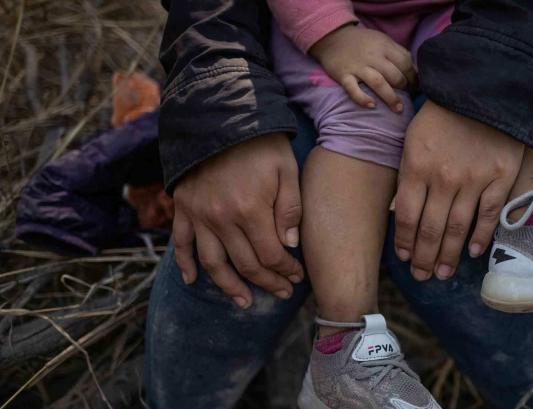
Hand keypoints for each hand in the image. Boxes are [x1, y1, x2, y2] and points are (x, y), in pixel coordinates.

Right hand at [172, 133, 304, 306]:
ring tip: (244, 302)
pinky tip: (193, 281)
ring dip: (229, 287)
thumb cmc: (261, 143)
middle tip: (281, 293)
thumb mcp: (287, 170)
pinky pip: (181, 243)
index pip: (271, 256)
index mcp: (251, 210)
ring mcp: (199, 215)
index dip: (285, 271)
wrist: (220, 115)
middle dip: (267, 283)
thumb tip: (290, 246)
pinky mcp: (183, 207)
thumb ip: (290, 210)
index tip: (297, 276)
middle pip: (245, 265)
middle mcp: (221, 218)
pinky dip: (185, 264)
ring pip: (213, 263)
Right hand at [309, 24, 415, 112]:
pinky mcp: (343, 75)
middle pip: (394, 74)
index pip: (405, 62)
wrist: (333, 37)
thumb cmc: (363, 42)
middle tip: (407, 95)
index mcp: (384, 46)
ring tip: (398, 109)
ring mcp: (357, 67)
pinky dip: (362, 98)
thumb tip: (415, 71)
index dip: (413, 76)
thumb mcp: (382, 40)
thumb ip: (398, 53)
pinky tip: (372, 106)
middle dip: (404, 87)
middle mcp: (372, 57)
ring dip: (390, 97)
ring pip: (378, 83)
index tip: (415, 86)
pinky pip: (353, 89)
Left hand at [394, 102, 525, 280]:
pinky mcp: (499, 178)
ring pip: (458, 228)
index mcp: (416, 166)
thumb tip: (397, 212)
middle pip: (430, 229)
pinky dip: (480, 236)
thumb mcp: (412, 139)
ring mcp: (473, 179)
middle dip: (424, 257)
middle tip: (422, 276)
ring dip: (449, 255)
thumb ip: (407, 175)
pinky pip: (488, 215)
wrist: (484, 89)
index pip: (405, 216)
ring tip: (443, 273)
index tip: (404, 258)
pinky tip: (472, 252)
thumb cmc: (443, 115)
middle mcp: (443, 178)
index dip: (404, 242)